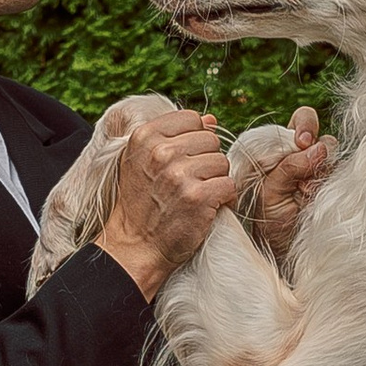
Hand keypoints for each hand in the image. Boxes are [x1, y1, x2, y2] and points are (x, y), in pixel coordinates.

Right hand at [93, 105, 235, 297]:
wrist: (136, 246)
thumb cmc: (141, 203)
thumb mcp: (143, 161)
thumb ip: (173, 135)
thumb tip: (211, 120)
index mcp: (145, 136)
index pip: (192, 119)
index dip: (194, 140)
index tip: (183, 161)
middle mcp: (160, 152)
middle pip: (211, 140)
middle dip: (207, 161)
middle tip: (190, 182)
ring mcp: (179, 174)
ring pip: (222, 162)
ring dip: (216, 181)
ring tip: (197, 195)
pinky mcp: (196, 197)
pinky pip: (229, 185)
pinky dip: (224, 199)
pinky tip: (207, 208)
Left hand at [247, 107, 335, 262]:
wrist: (291, 251)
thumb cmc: (272, 222)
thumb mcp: (270, 194)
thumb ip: (288, 168)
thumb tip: (319, 147)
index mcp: (277, 152)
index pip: (293, 124)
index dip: (301, 127)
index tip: (302, 141)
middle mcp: (300, 154)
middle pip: (312, 125)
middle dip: (313, 133)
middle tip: (311, 148)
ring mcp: (321, 166)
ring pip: (331, 147)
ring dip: (322, 163)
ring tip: (308, 190)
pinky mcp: (337, 180)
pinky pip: (343, 169)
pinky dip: (334, 178)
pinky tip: (321, 195)